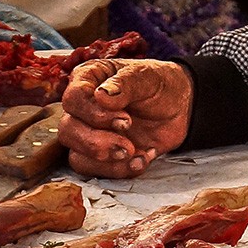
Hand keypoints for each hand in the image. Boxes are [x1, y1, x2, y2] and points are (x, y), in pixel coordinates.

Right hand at [58, 59, 191, 178]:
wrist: (179, 108)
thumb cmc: (159, 85)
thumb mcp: (147, 77)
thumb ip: (125, 84)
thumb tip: (101, 95)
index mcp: (88, 80)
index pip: (73, 99)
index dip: (94, 114)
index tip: (125, 119)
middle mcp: (82, 108)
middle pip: (68, 131)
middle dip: (97, 143)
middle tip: (127, 144)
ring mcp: (90, 133)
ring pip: (77, 156)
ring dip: (107, 161)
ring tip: (135, 154)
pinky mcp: (101, 154)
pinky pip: (96, 170)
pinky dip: (119, 170)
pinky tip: (141, 159)